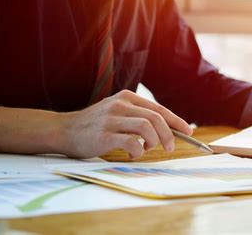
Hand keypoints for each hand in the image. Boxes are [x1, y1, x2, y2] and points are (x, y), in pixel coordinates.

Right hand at [59, 90, 192, 158]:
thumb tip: (167, 130)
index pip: (158, 109)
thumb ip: (137, 116)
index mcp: (126, 97)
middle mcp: (120, 105)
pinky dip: (138, 150)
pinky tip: (134, 153)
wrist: (63, 130)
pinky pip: (131, 142)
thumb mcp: (117, 112)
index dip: (176, 120)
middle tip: (170, 147)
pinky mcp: (103, 135)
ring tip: (147, 149)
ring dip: (154, 142)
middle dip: (169, 134)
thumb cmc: (95, 125)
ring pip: (146, 128)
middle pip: (156, 118)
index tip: (188, 131)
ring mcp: (111, 119)